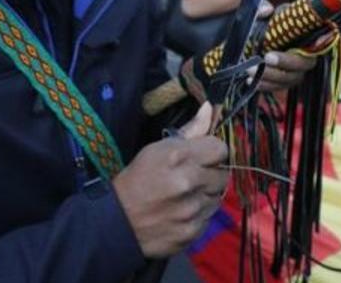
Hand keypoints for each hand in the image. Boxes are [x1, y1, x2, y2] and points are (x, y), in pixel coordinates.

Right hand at [113, 103, 228, 257]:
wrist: (117, 221)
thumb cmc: (136, 180)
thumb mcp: (156, 149)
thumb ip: (189, 131)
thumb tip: (210, 108)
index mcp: (178, 156)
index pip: (220, 148)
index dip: (212, 152)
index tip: (202, 156)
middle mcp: (188, 182)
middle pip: (223, 173)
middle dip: (210, 173)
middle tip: (192, 177)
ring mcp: (191, 209)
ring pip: (218, 197)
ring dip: (206, 194)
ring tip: (185, 195)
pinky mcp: (193, 231)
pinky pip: (209, 217)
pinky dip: (199, 214)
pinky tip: (182, 211)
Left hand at [247, 2, 317, 91]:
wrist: (247, 39)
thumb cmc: (262, 24)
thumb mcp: (260, 14)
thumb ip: (262, 8)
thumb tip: (267, 10)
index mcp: (305, 36)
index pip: (317, 42)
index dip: (312, 46)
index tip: (296, 43)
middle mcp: (304, 55)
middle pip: (303, 64)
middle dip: (285, 62)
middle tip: (266, 57)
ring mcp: (295, 71)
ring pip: (289, 79)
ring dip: (270, 76)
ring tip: (250, 70)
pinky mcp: (283, 81)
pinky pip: (278, 87)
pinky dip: (265, 86)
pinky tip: (252, 82)